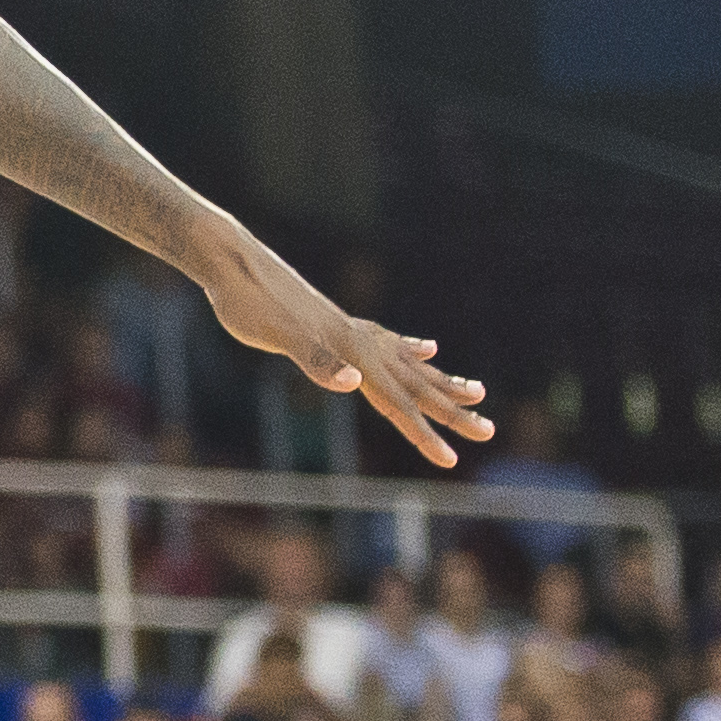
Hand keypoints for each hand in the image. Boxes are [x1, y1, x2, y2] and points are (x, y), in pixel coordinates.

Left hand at [198, 235, 491, 466]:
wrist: (229, 259)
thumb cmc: (246, 301)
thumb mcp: (275, 334)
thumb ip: (315, 359)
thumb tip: (353, 384)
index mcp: (349, 351)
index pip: (395, 403)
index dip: (423, 434)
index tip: (452, 462)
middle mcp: (357, 339)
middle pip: (415, 384)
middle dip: (451, 412)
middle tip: (491, 430)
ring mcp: (348, 328)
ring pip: (408, 363)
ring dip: (442, 380)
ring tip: (478, 389)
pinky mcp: (333, 321)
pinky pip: (386, 340)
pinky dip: (410, 349)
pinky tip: (427, 348)